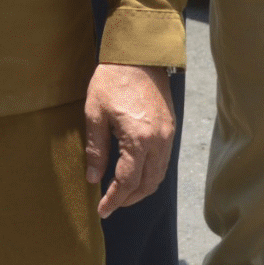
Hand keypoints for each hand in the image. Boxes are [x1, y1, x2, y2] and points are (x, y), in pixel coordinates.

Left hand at [84, 63, 174, 218]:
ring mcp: (168, 136)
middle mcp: (158, 142)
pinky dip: (150, 174)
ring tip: (122, 194)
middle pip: (147, 184)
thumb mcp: (95, 113)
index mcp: (138, 140)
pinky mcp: (171, 128)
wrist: (139, 54)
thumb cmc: (112, 80)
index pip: (127, 182)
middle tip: (110, 205)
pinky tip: (136, 174)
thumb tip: (93, 178)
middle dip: (128, 199)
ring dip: (141, 189)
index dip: (113, 199)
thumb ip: (96, 149)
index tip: (101, 210)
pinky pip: (163, 161)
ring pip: (158, 175)